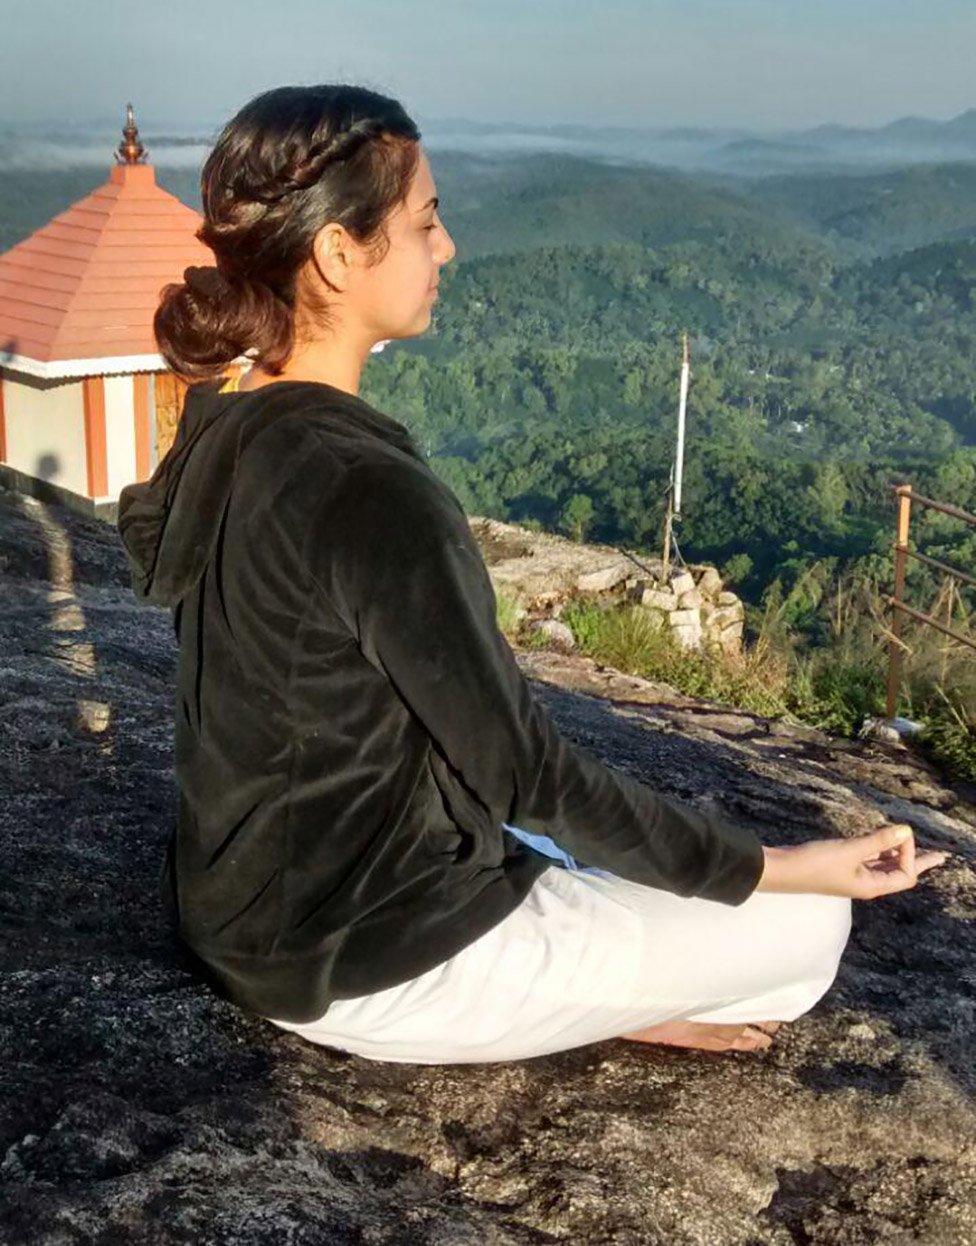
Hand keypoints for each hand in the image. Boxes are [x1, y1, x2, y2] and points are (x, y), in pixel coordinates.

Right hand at [755, 823, 949, 898]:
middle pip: (899, 874)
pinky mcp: (841, 866)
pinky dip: (879, 850)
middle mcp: (865, 884)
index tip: (901, 834)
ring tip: (913, 847)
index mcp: (871, 887)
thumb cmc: (814, 864)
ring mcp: (852, 876)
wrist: (781, 870)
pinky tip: (883, 844)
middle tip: (941, 856)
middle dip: (918, 862)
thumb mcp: (849, 851)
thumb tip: (906, 831)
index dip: (910, 855)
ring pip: (884, 866)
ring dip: (898, 854)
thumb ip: (878, 841)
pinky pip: (868, 859)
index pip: (905, 874)